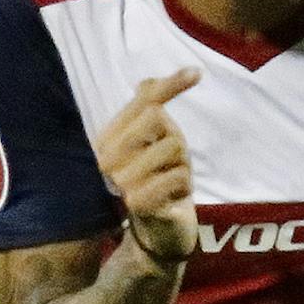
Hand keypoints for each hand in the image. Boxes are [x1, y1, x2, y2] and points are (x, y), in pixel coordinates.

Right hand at [93, 69, 200, 265]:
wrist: (158, 230)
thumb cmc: (157, 183)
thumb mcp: (156, 144)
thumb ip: (149, 112)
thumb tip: (147, 80)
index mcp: (108, 137)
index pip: (141, 101)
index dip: (170, 85)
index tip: (197, 72)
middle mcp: (106, 156)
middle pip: (156, 117)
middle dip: (176, 140)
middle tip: (169, 166)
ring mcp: (119, 179)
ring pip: (173, 145)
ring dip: (182, 165)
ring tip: (169, 183)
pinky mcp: (137, 202)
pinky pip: (177, 175)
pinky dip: (184, 184)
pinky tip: (173, 198)